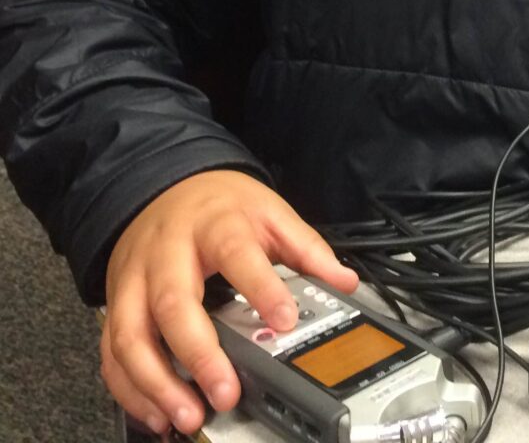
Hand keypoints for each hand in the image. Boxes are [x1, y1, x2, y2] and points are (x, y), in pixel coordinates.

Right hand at [101, 170, 358, 437]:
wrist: (167, 186)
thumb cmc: (220, 205)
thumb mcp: (269, 212)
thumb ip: (306, 248)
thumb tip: (344, 281)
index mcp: (214, 224)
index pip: (236, 253)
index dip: (261, 287)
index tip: (284, 320)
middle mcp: (167, 252)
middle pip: (172, 302)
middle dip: (198, 354)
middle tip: (225, 393)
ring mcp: (135, 280)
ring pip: (131, 336)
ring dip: (156, 383)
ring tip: (187, 416)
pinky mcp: (116, 304)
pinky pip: (111, 353)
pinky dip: (130, 389)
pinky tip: (157, 413)